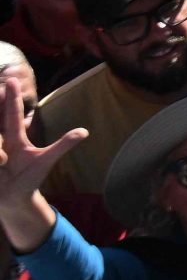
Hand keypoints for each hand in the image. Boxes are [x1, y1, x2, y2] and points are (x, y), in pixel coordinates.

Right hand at [0, 81, 83, 208]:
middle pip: (0, 131)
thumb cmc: (29, 179)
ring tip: (3, 169)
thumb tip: (84, 131)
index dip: (12, 97)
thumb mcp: (45, 161)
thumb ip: (62, 145)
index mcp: (15, 139)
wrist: (13, 201)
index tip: (11, 78)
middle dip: (0, 148)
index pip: (13, 114)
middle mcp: (0, 142)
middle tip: (6, 160)